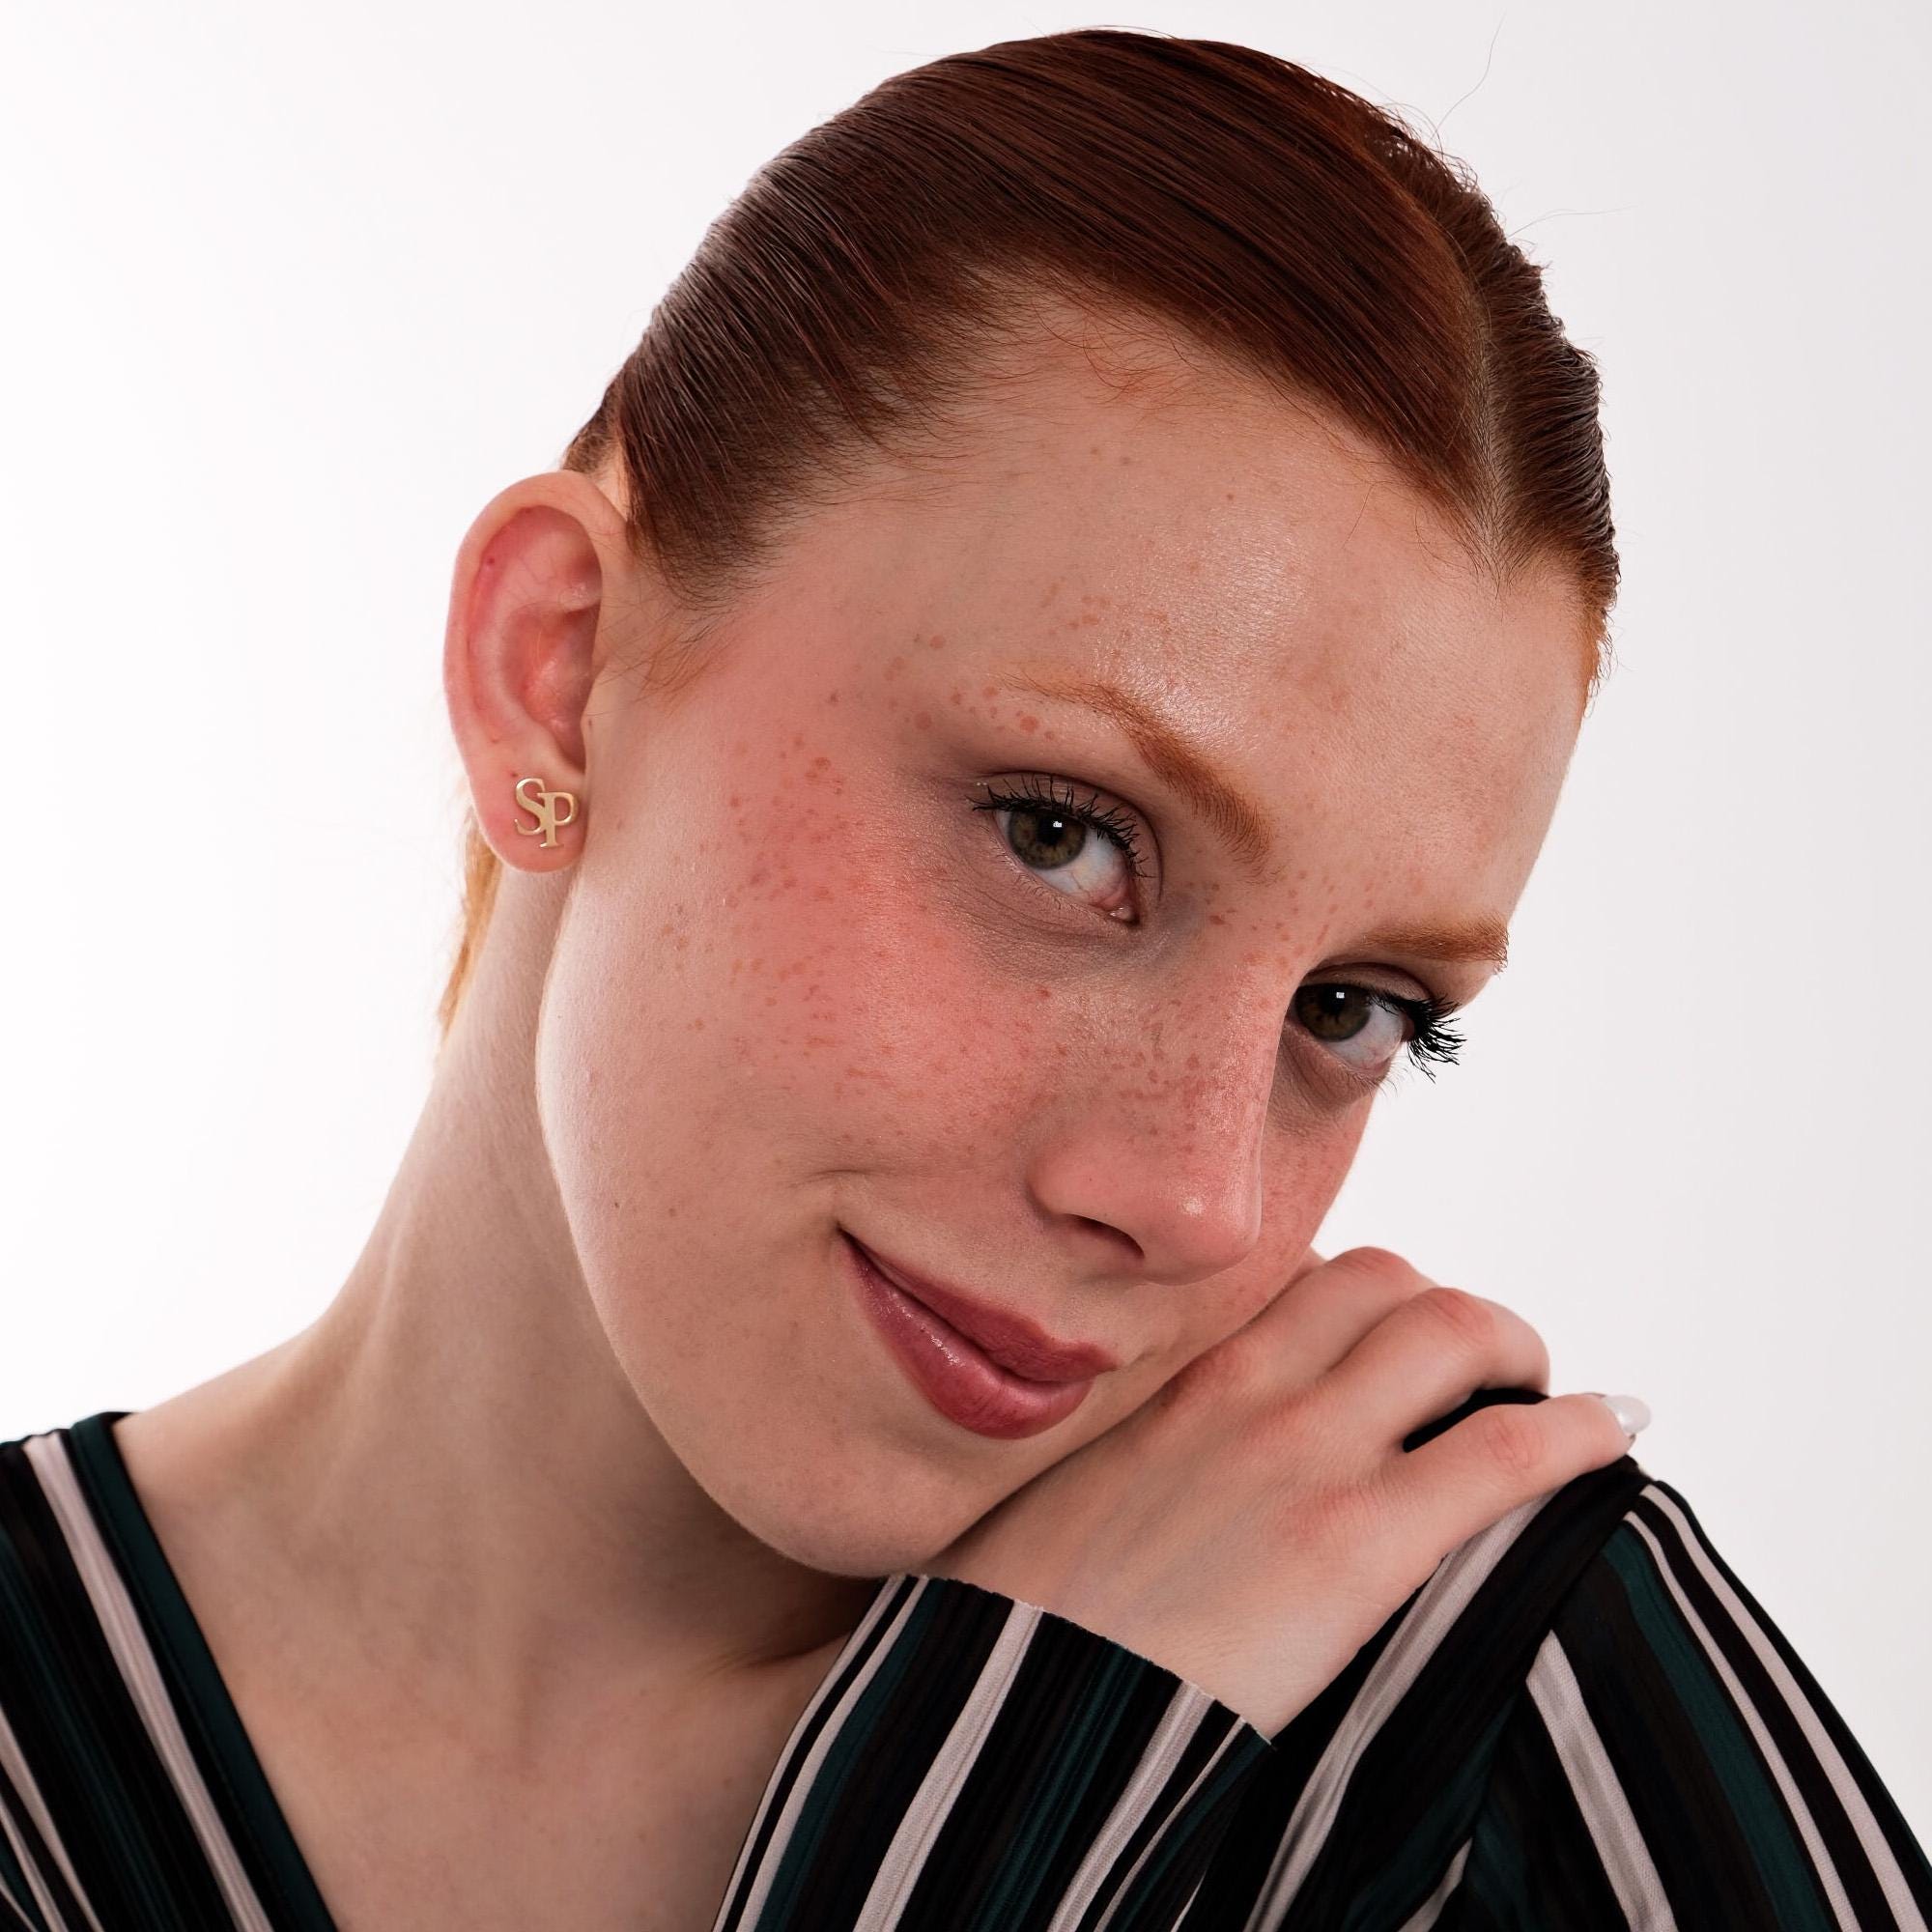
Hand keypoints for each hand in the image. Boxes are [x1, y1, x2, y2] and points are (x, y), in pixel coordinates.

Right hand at [921, 1245, 1639, 1735]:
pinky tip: (1617, 1429)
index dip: (1369, 1300)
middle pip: (1388, 1282)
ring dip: (1520, 1348)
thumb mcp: (1059, 1501)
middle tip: (1490, 1368)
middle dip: (1454, 1311)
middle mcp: (1244, 1387)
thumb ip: (1129, 1463)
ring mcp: (1301, 1456)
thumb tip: (1153, 1487)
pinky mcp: (1351, 1546)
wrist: (1012, 1713)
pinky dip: (1578, 1429)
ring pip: (1455, 1332)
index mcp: (1175, 1381)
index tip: (1399, 1336)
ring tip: (1557, 1393)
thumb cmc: (1020, 1627)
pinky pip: (1503, 1452)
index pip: (1299, 1280)